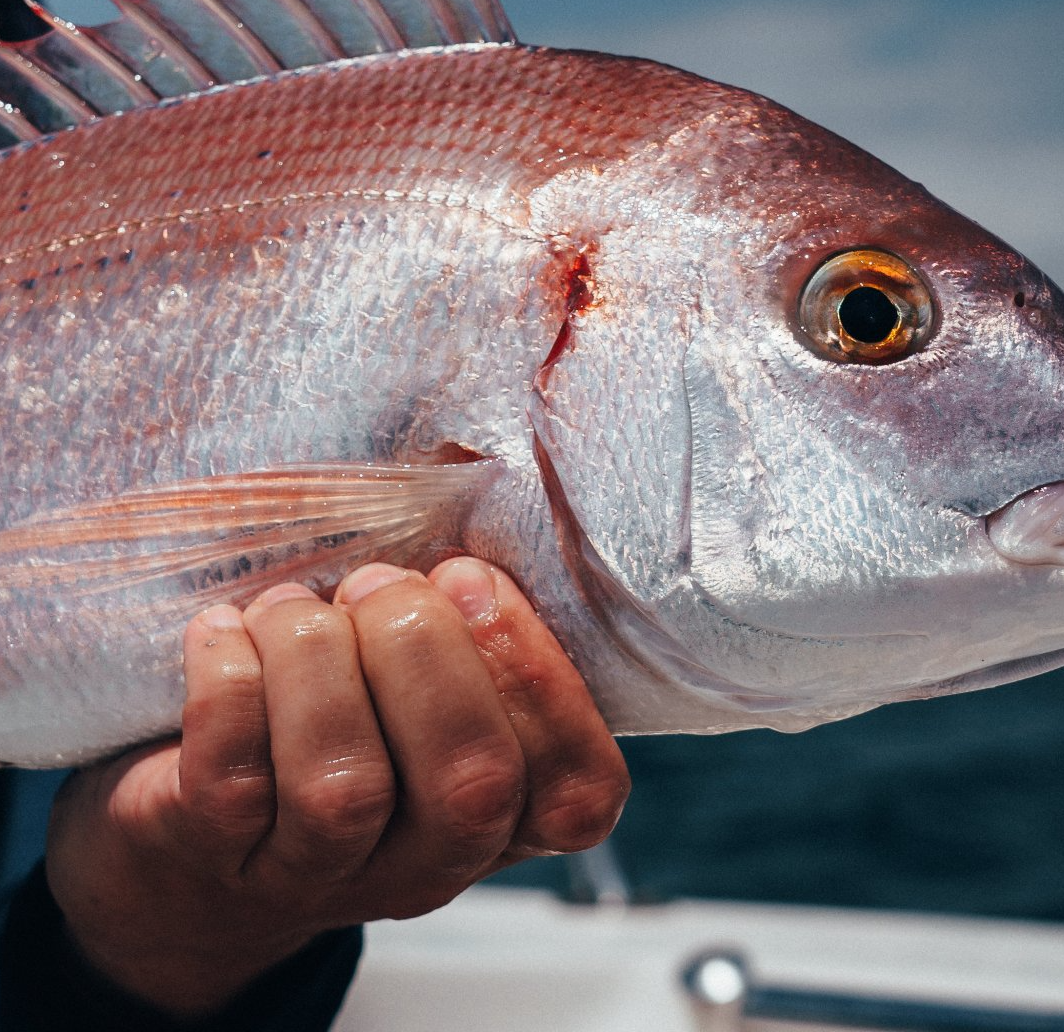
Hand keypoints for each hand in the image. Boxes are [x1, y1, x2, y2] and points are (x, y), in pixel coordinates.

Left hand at [44, 558, 629, 1017]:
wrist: (201, 838)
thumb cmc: (350, 706)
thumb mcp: (434, 674)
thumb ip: (472, 616)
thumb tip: (468, 472)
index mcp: (509, 816)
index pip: (577, 788)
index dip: (536, 676)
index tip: (470, 577)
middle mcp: (429, 865)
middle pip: (470, 786)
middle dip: (425, 652)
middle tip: (377, 585)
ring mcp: (323, 876)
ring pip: (342, 789)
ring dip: (317, 658)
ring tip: (291, 607)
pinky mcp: (218, 861)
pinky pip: (232, 780)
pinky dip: (231, 681)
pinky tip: (227, 632)